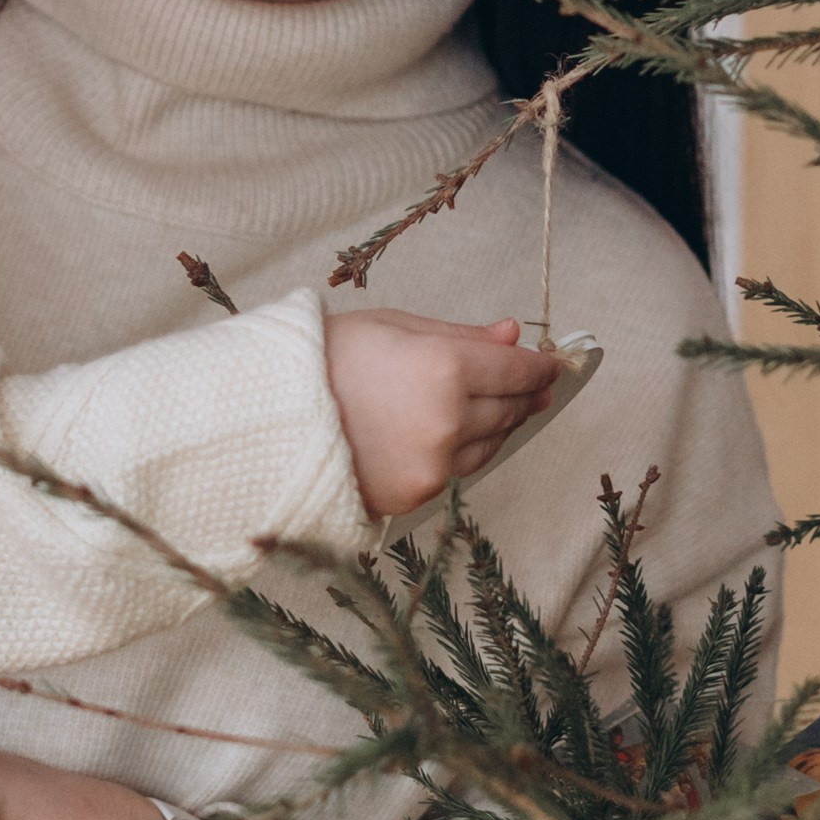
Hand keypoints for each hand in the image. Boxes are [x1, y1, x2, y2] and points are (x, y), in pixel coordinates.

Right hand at [322, 309, 560, 516]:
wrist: (269, 415)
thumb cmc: (325, 359)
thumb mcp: (394, 327)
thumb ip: (460, 336)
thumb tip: (510, 336)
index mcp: (445, 368)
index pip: (518, 371)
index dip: (540, 368)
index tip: (550, 365)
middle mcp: (449, 420)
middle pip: (509, 409)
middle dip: (523, 394)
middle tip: (530, 384)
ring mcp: (434, 463)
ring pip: (491, 444)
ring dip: (499, 424)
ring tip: (495, 408)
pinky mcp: (416, 493)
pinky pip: (458, 469)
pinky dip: (464, 450)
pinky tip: (453, 434)